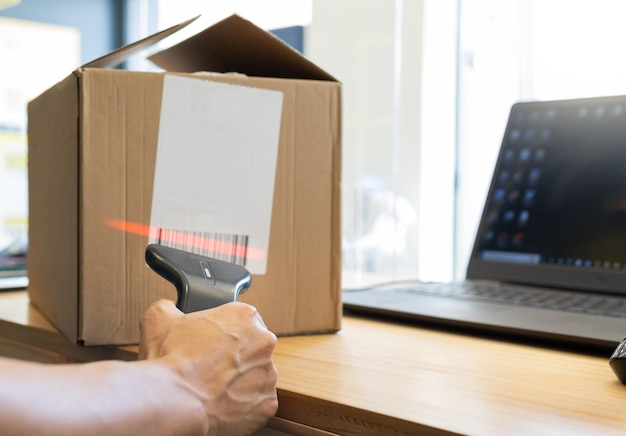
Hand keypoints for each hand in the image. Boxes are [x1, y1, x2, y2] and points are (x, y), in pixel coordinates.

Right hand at [138, 299, 277, 434]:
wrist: (175, 402)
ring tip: (212, 387)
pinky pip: (256, 402)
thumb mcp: (159, 319)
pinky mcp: (267, 403)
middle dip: (232, 357)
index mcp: (244, 316)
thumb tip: (169, 308)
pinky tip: (220, 403)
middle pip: (250, 347)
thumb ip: (169, 307)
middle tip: (209, 367)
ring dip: (238, 381)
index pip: (238, 320)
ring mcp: (268, 373)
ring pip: (254, 375)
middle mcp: (263, 342)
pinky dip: (241, 405)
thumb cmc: (172, 362)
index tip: (210, 344)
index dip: (221, 333)